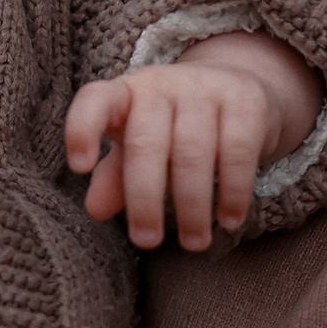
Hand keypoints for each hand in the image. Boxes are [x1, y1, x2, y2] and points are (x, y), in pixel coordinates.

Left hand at [63, 29, 320, 250]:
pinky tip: (229, 220)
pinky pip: (237, 151)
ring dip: (192, 205)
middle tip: (146, 241)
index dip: (82, 128)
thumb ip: (116, 175)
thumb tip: (95, 209)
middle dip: (144, 198)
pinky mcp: (246, 101)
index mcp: (125, 94)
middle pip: (146, 142)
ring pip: (192, 152)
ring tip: (193, 242)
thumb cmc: (173, 125)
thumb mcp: (139, 144)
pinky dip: (233, 191)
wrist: (238, 85)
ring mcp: (204, 89)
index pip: (95, 100)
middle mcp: (160, 85)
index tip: (80, 167)